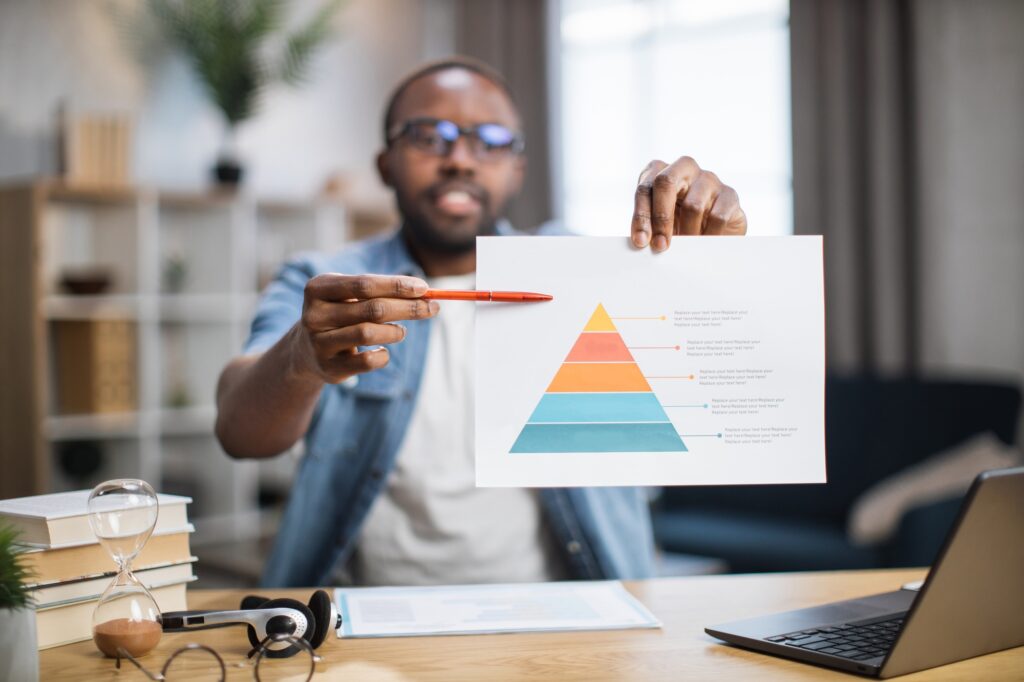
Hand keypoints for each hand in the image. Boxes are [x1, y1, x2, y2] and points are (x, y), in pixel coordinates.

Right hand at [289, 274, 435, 383]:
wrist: (305, 351)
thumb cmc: (341, 314)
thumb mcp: (351, 297)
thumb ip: (382, 292)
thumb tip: (425, 294)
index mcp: (318, 288)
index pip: (365, 284)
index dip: (397, 286)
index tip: (424, 288)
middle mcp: (314, 315)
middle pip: (372, 309)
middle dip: (408, 308)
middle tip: (432, 308)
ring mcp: (319, 343)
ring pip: (369, 334)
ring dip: (395, 332)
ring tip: (401, 331)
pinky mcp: (328, 368)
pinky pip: (367, 362)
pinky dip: (383, 355)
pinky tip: (383, 351)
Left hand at [630, 156, 746, 251]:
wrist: (713, 231)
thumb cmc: (678, 224)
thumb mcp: (658, 223)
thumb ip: (648, 226)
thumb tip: (641, 242)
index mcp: (659, 171)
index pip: (645, 188)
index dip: (641, 216)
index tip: (641, 242)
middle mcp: (684, 168)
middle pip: (666, 182)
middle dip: (661, 217)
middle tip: (660, 246)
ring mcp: (709, 179)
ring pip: (692, 205)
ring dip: (687, 232)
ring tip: (686, 249)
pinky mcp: (729, 194)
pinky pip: (716, 217)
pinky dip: (708, 235)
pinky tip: (704, 245)